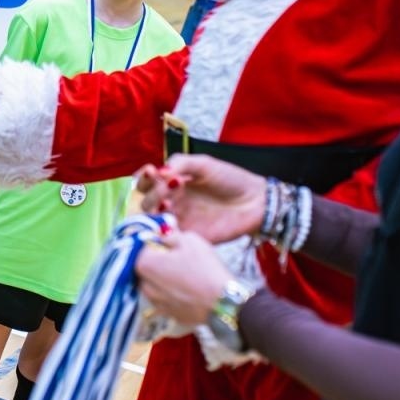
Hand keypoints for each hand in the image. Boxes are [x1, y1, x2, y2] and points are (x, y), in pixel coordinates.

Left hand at [134, 229, 231, 328]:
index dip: (154, 242)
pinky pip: (165, 300)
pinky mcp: (168, 315)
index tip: (166, 241)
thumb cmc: (205, 268)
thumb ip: (171, 235)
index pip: (140, 248)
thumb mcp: (190, 240)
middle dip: (156, 261)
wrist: (223, 302)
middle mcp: (145, 286)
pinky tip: (187, 290)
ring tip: (183, 274)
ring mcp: (155, 303)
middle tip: (177, 257)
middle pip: (145, 268)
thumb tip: (163, 233)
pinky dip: (171, 294)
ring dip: (162, 278)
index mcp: (145, 264)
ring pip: (154, 286)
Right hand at [137, 155, 265, 242]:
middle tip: (171, 187)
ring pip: (152, 220)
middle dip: (153, 193)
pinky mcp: (188, 237)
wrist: (255, 202)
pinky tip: (170, 222)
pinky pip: (167, 237)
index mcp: (173, 182)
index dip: (143, 178)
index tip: (150, 172)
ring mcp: (179, 220)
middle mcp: (172, 201)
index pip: (147, 182)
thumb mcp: (204, 164)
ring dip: (154, 211)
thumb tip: (157, 171)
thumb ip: (179, 163)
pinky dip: (162, 231)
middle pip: (146, 201)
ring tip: (168, 204)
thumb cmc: (231, 179)